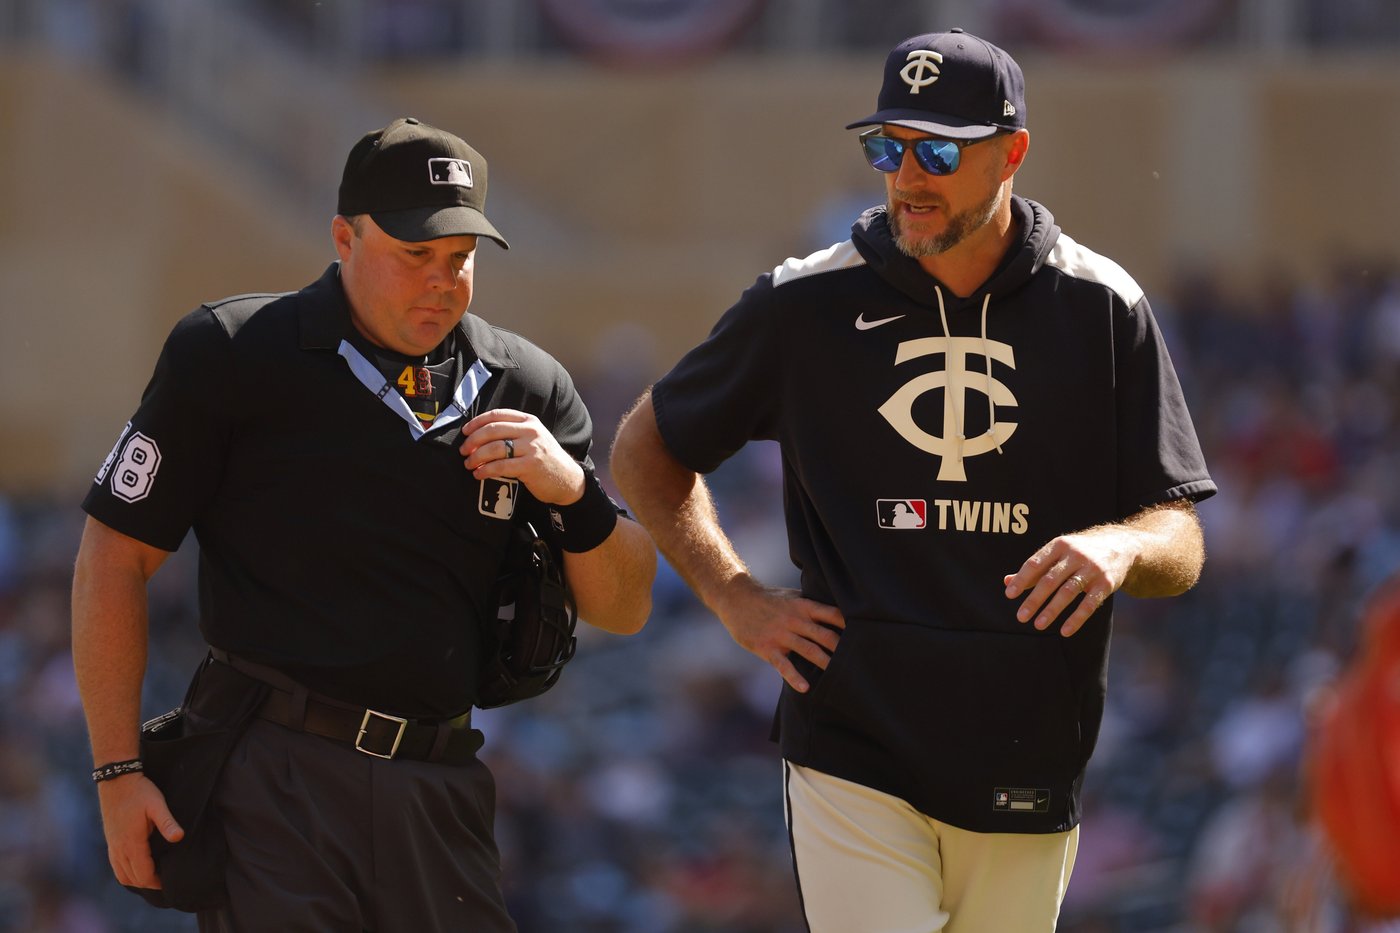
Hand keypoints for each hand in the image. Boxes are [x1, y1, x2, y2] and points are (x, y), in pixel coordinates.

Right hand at [98, 773, 183, 889]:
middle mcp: (119, 848)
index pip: (143, 874)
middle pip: (132, 878)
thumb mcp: (157, 804)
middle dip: (148, 883)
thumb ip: (167, 822)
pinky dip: (126, 872)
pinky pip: (115, 865)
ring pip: (122, 874)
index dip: (156, 882)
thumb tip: (179, 837)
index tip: (168, 882)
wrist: (116, 781)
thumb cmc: (140, 791)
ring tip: (152, 877)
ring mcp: (112, 845)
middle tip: (164, 882)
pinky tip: (137, 867)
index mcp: (132, 843)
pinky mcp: (110, 841)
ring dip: (136, 879)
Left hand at [460, 409, 585, 505]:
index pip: (497, 415)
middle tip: (463, 450)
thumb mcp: (534, 438)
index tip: (465, 432)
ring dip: (476, 457)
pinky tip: (479, 474)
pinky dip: (485, 470)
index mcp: (529, 421)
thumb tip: (479, 435)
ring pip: (494, 448)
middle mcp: (531, 431)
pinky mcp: (530, 465)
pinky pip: (501, 466)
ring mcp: (532, 448)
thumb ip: (513, 432)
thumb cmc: (545, 459)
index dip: (477, 422)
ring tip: (469, 464)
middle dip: (473, 441)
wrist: (567, 479)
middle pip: (492, 430)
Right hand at [714, 578, 845, 692]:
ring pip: (809, 651)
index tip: (865, 636)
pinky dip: (795, 677)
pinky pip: (784, 665)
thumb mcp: (792, 595)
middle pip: (825, 636)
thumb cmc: (769, 599)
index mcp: (804, 605)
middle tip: (858, 663)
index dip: (849, 626)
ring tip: (840, 678)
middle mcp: (795, 619)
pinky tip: (805, 688)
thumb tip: (837, 613)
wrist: (736, 599)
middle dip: (842, 650)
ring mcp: (781, 634)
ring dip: (826, 664)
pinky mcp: (767, 647)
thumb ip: (812, 605)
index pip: (833, 614)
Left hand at [1003, 528, 1135, 637]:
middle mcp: (1075, 555)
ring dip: (1052, 610)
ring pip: (1068, 592)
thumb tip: (1006, 583)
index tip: (1009, 595)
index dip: (1021, 580)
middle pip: (1050, 580)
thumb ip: (1034, 569)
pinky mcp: (1106, 583)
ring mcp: (1092, 569)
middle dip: (1034, 600)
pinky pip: (1090, 603)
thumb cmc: (1079, 553)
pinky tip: (1064, 631)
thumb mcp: (1057, 554)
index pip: (1035, 563)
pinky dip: (1077, 618)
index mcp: (1059, 545)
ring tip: (1038, 625)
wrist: (1121, 546)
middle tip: (1021, 617)